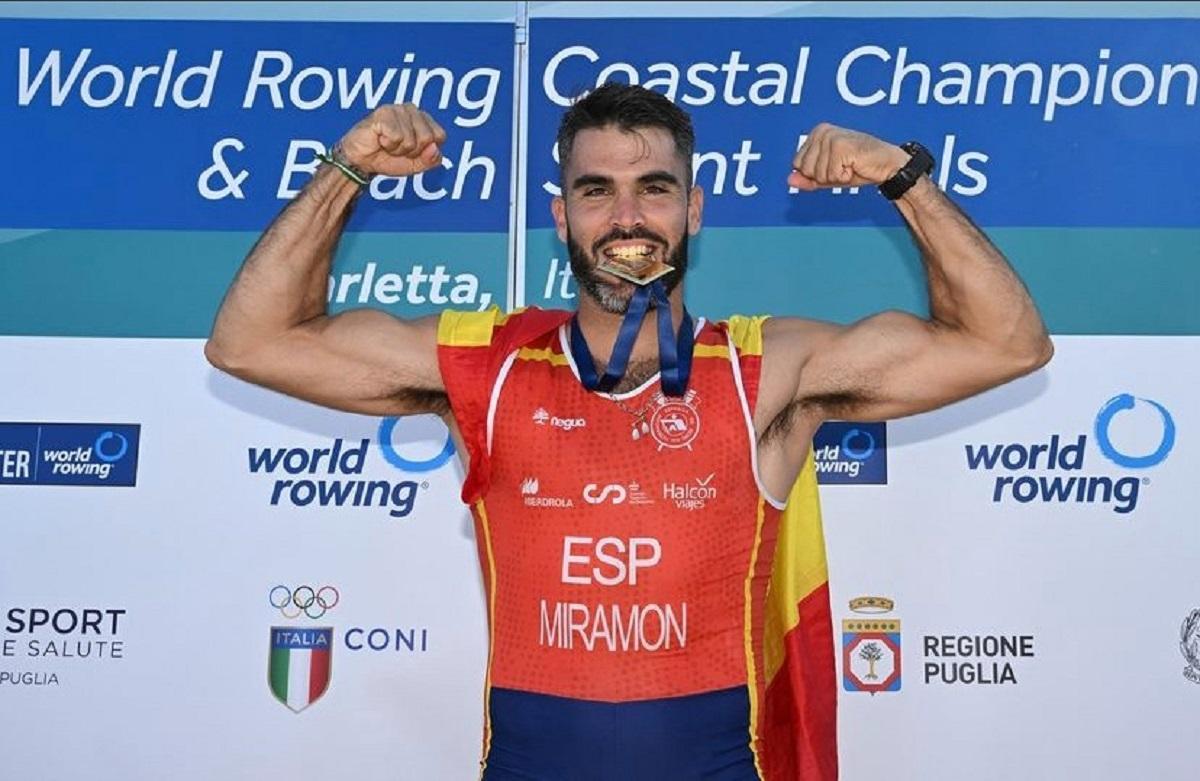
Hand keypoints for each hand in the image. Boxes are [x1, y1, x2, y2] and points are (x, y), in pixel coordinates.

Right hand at [337, 104, 446, 177]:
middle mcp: (412, 109)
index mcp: (423, 119)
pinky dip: (388, 145)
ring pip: (411, 140)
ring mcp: (398, 109)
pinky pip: (396, 137)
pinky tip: (380, 139)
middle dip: (411, 151)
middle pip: (427, 138)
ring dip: (397, 149)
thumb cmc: (387, 159)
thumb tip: (435, 148)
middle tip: (397, 148)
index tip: (412, 151)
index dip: (425, 151)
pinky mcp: (384, 112)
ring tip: (387, 144)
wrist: (361, 161)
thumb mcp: (415, 165)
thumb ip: (431, 160)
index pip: (440, 136)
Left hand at [788, 123, 909, 190]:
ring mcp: (830, 137)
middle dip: (825, 176)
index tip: (835, 165)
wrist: (886, 165)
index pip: (797, 164)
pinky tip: (855, 165)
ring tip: (850, 165)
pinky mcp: (840, 146)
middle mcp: (822, 131)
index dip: (816, 174)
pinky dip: (844, 177)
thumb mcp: (829, 176)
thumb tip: (789, 179)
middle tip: (844, 166)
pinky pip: (831, 175)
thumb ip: (808, 178)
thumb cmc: (859, 168)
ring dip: (836, 177)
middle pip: (805, 169)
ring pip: (817, 174)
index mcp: (817, 133)